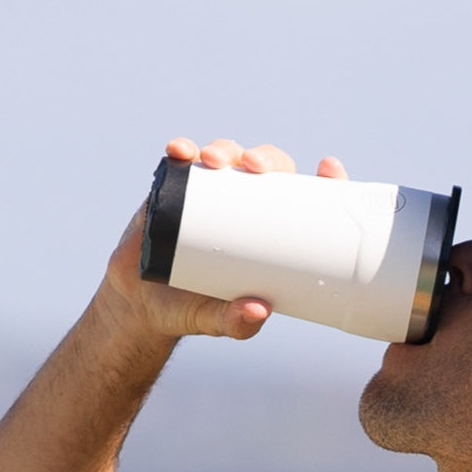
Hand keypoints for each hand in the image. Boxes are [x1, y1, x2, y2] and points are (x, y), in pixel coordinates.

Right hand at [102, 138, 347, 340]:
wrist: (142, 306)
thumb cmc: (193, 310)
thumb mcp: (219, 321)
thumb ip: (238, 322)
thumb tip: (258, 310)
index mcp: (269, 234)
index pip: (305, 200)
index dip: (323, 181)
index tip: (328, 169)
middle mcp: (244, 207)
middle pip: (267, 168)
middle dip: (266, 158)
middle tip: (255, 167)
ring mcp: (209, 194)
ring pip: (227, 158)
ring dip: (225, 149)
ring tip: (213, 160)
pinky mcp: (175, 190)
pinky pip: (182, 162)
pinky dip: (181, 151)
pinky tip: (178, 151)